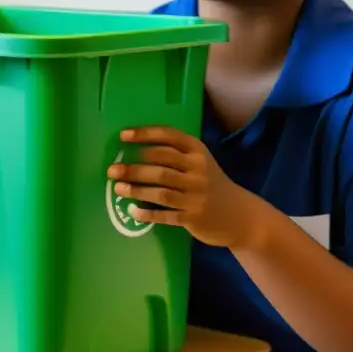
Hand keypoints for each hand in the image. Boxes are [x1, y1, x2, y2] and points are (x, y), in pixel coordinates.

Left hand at [107, 126, 256, 248]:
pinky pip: (166, 215)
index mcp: (198, 152)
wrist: (240, 216)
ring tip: (117, 188)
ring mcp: (196, 195)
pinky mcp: (193, 217)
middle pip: (161, 165)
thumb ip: (176, 155)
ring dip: (136, 190)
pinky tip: (132, 212)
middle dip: (134, 167)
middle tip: (112, 169)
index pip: (169, 136)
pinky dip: (148, 213)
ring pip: (161, 191)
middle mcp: (198, 171)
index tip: (122, 136)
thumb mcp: (200, 163)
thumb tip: (136, 151)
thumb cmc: (212, 184)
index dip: (144, 134)